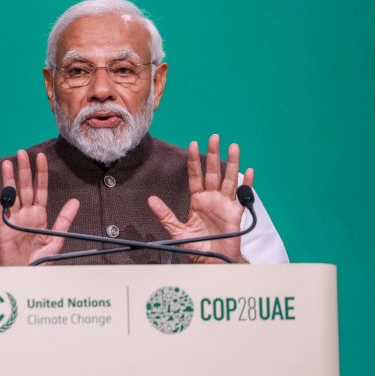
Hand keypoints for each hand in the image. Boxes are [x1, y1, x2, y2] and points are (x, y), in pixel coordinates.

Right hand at [0, 150, 79, 265]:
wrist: (26, 277)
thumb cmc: (39, 261)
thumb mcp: (55, 240)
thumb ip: (64, 220)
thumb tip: (75, 202)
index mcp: (38, 215)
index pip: (40, 190)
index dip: (40, 174)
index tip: (40, 157)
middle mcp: (25, 215)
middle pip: (25, 188)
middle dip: (24, 170)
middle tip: (22, 153)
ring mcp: (14, 221)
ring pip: (11, 196)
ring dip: (8, 180)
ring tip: (7, 164)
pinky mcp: (3, 231)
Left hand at [148, 134, 252, 262]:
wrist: (213, 262)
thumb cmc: (196, 247)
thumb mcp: (176, 231)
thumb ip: (165, 215)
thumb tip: (151, 200)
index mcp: (198, 200)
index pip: (195, 175)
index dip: (194, 160)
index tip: (193, 144)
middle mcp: (212, 198)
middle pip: (213, 172)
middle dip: (213, 155)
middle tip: (214, 137)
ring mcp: (225, 204)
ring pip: (229, 179)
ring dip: (232, 163)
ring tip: (233, 146)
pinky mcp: (236, 213)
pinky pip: (243, 197)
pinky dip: (247, 185)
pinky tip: (248, 171)